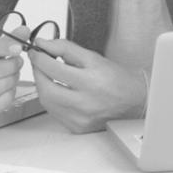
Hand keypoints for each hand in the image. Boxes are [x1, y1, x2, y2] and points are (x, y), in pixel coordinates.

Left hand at [27, 37, 147, 133]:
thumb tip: (43, 44)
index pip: (54, 68)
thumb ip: (65, 48)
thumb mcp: (93, 57)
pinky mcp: (78, 127)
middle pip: (46, 87)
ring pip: (47, 101)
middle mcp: (87, 103)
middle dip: (37, 72)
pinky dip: (50, 99)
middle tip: (38, 62)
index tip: (36, 50)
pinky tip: (56, 90)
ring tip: (47, 75)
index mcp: (93, 81)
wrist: (136, 101)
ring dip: (41, 85)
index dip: (39, 57)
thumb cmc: (117, 79)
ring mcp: (82, 118)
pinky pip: (54, 112)